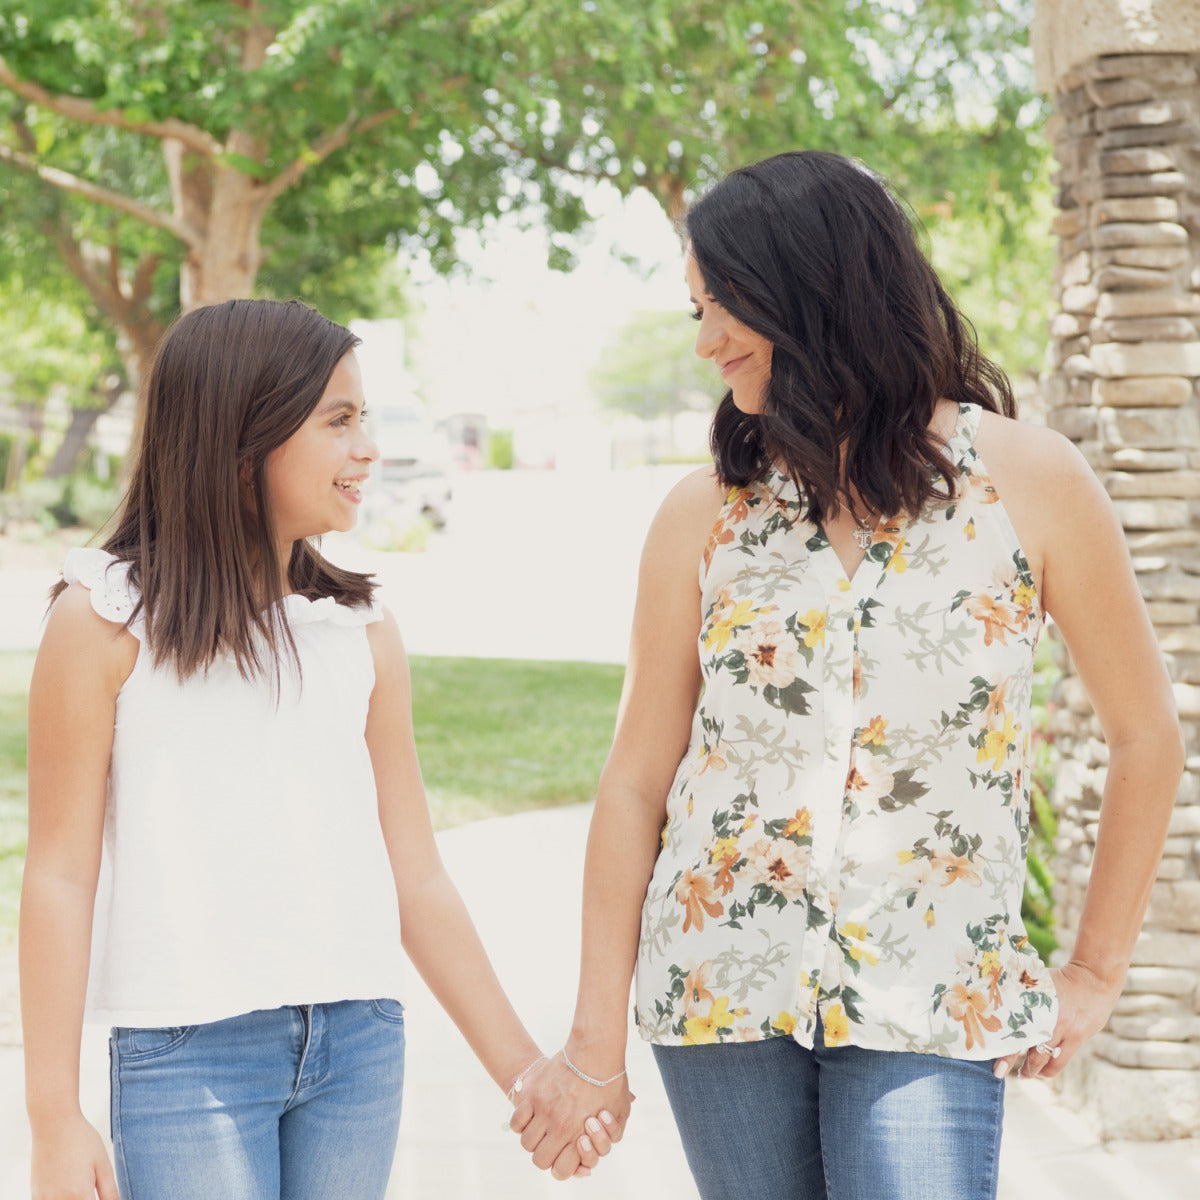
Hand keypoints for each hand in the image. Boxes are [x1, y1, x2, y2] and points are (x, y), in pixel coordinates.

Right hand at [31, 1111, 118, 1199]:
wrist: (54, 1125)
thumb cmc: (81, 1140)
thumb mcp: (103, 1163)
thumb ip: (110, 1192)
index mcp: (79, 1194)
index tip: (100, 1194)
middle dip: (87, 1199)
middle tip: (91, 1187)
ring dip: (75, 1198)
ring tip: (79, 1183)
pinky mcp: (36, 1196)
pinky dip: (60, 1198)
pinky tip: (67, 1187)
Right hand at [510, 1052, 633, 1179]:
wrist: (596, 1051)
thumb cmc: (611, 1082)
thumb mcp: (620, 1114)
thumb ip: (611, 1136)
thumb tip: (598, 1151)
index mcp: (580, 1135)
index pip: (561, 1170)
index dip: (562, 1166)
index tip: (566, 1154)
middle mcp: (559, 1126)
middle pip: (540, 1160)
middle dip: (546, 1155)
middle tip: (552, 1142)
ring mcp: (544, 1110)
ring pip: (526, 1142)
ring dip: (533, 1139)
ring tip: (542, 1128)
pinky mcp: (533, 1094)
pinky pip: (516, 1121)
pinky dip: (521, 1123)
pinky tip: (532, 1116)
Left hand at [994, 960, 1124, 1081]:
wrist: (1094, 978)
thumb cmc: (1061, 979)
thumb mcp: (1038, 982)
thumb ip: (1023, 994)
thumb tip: (997, 998)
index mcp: (1034, 1003)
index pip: (1013, 1027)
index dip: (1003, 1045)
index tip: (992, 1057)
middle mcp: (1049, 1019)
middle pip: (1027, 1046)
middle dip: (1012, 1062)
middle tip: (998, 1071)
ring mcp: (1065, 1030)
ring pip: (1046, 1058)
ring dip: (1033, 1070)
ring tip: (1024, 1075)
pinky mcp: (1078, 1037)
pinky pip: (1062, 1060)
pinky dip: (1051, 1068)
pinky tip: (1043, 1072)